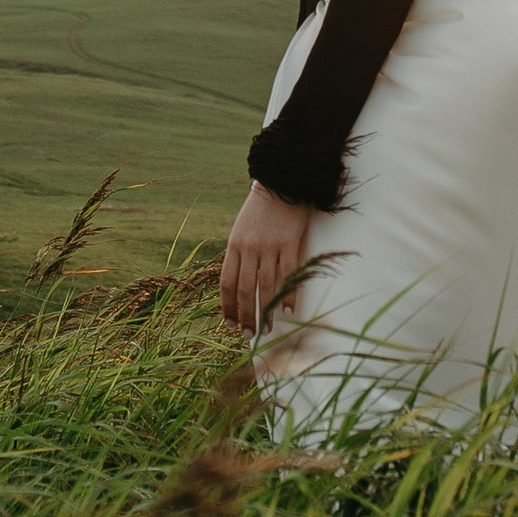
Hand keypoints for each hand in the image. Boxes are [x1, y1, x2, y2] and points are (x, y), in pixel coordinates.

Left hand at [220, 181, 312, 335]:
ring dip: (265, 311)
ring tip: (266, 329)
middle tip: (248, 334)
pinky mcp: (290, 243)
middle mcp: (249, 248)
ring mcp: (270, 246)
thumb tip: (237, 285)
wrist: (282, 182)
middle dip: (245, 315)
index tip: (230, 323)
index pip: (227, 282)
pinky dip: (289, 295)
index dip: (227, 306)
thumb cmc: (261, 209)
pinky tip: (288, 311)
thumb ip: (239, 255)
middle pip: (244, 289)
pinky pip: (289, 275)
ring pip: (266, 286)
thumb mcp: (241, 230)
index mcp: (234, 245)